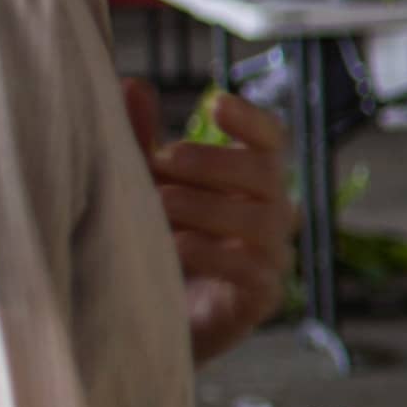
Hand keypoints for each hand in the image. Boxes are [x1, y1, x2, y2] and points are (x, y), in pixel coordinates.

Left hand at [126, 82, 299, 362]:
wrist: (149, 321)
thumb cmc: (154, 244)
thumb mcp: (142, 186)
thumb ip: (140, 140)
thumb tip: (133, 85)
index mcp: (250, 181)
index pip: (270, 139)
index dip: (249, 119)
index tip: (214, 103)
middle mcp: (272, 213)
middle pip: (266, 172)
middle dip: (212, 162)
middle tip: (163, 161)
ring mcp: (272, 256)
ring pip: (262, 218)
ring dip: (205, 205)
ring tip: (158, 203)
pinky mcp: (261, 297)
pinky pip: (251, 268)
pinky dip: (211, 253)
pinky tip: (174, 246)